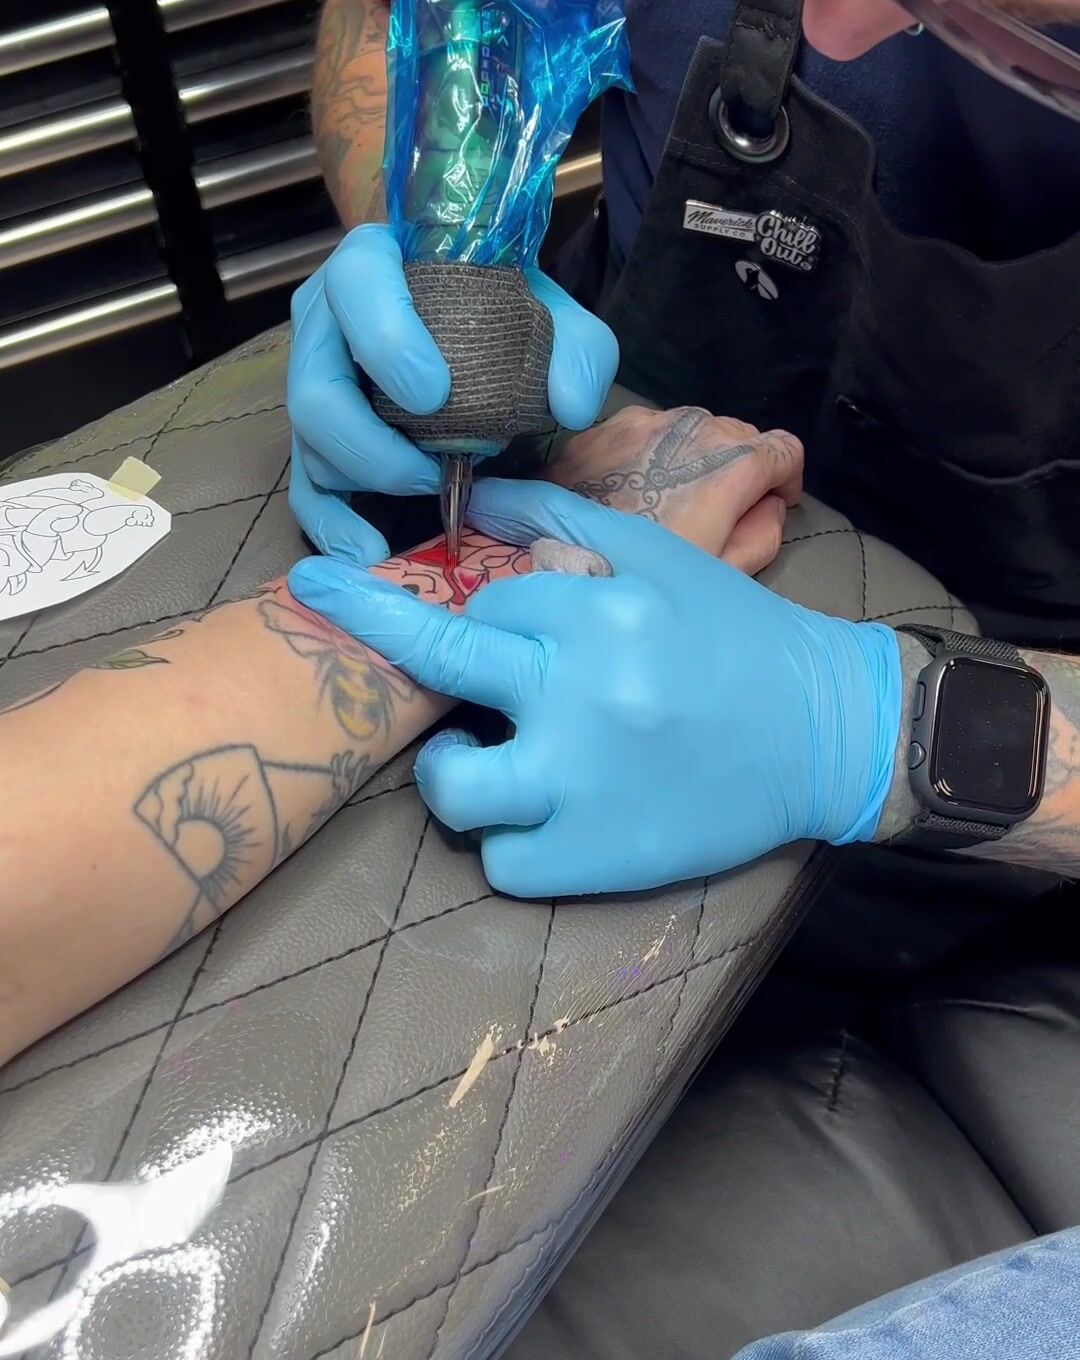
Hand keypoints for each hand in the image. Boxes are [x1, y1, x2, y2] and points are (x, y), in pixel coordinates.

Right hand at [287, 226, 619, 565]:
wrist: (475, 325)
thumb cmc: (499, 309)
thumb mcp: (551, 313)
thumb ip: (577, 346)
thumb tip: (571, 404)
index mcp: (373, 265)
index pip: (355, 283)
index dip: (384, 338)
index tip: (434, 393)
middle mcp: (325, 322)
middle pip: (314, 386)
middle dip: (368, 440)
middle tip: (430, 467)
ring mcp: (314, 382)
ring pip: (309, 440)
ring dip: (364, 477)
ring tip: (425, 491)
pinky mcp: (317, 438)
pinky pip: (305, 487)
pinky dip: (332, 525)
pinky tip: (368, 554)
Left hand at [289, 482, 901, 896]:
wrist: (823, 732)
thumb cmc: (736, 638)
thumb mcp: (660, 558)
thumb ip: (563, 521)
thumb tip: (474, 497)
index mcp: (603, 616)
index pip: (488, 602)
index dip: (486, 611)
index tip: (493, 622)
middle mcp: (585, 698)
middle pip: (440, 660)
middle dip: (363, 616)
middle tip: (313, 588)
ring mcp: (587, 787)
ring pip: (455, 789)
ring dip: (452, 771)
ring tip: (476, 758)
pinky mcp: (601, 859)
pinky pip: (503, 861)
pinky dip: (508, 840)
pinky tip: (535, 813)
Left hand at [543, 405, 802, 573]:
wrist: (541, 567)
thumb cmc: (639, 584)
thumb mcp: (720, 576)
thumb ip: (762, 533)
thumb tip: (771, 504)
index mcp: (729, 464)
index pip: (784, 448)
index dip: (785, 478)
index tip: (772, 501)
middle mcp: (689, 428)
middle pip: (738, 433)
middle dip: (738, 468)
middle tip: (719, 512)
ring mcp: (640, 423)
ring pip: (690, 426)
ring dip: (694, 456)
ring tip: (672, 502)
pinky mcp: (600, 429)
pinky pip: (645, 430)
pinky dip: (652, 453)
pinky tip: (633, 492)